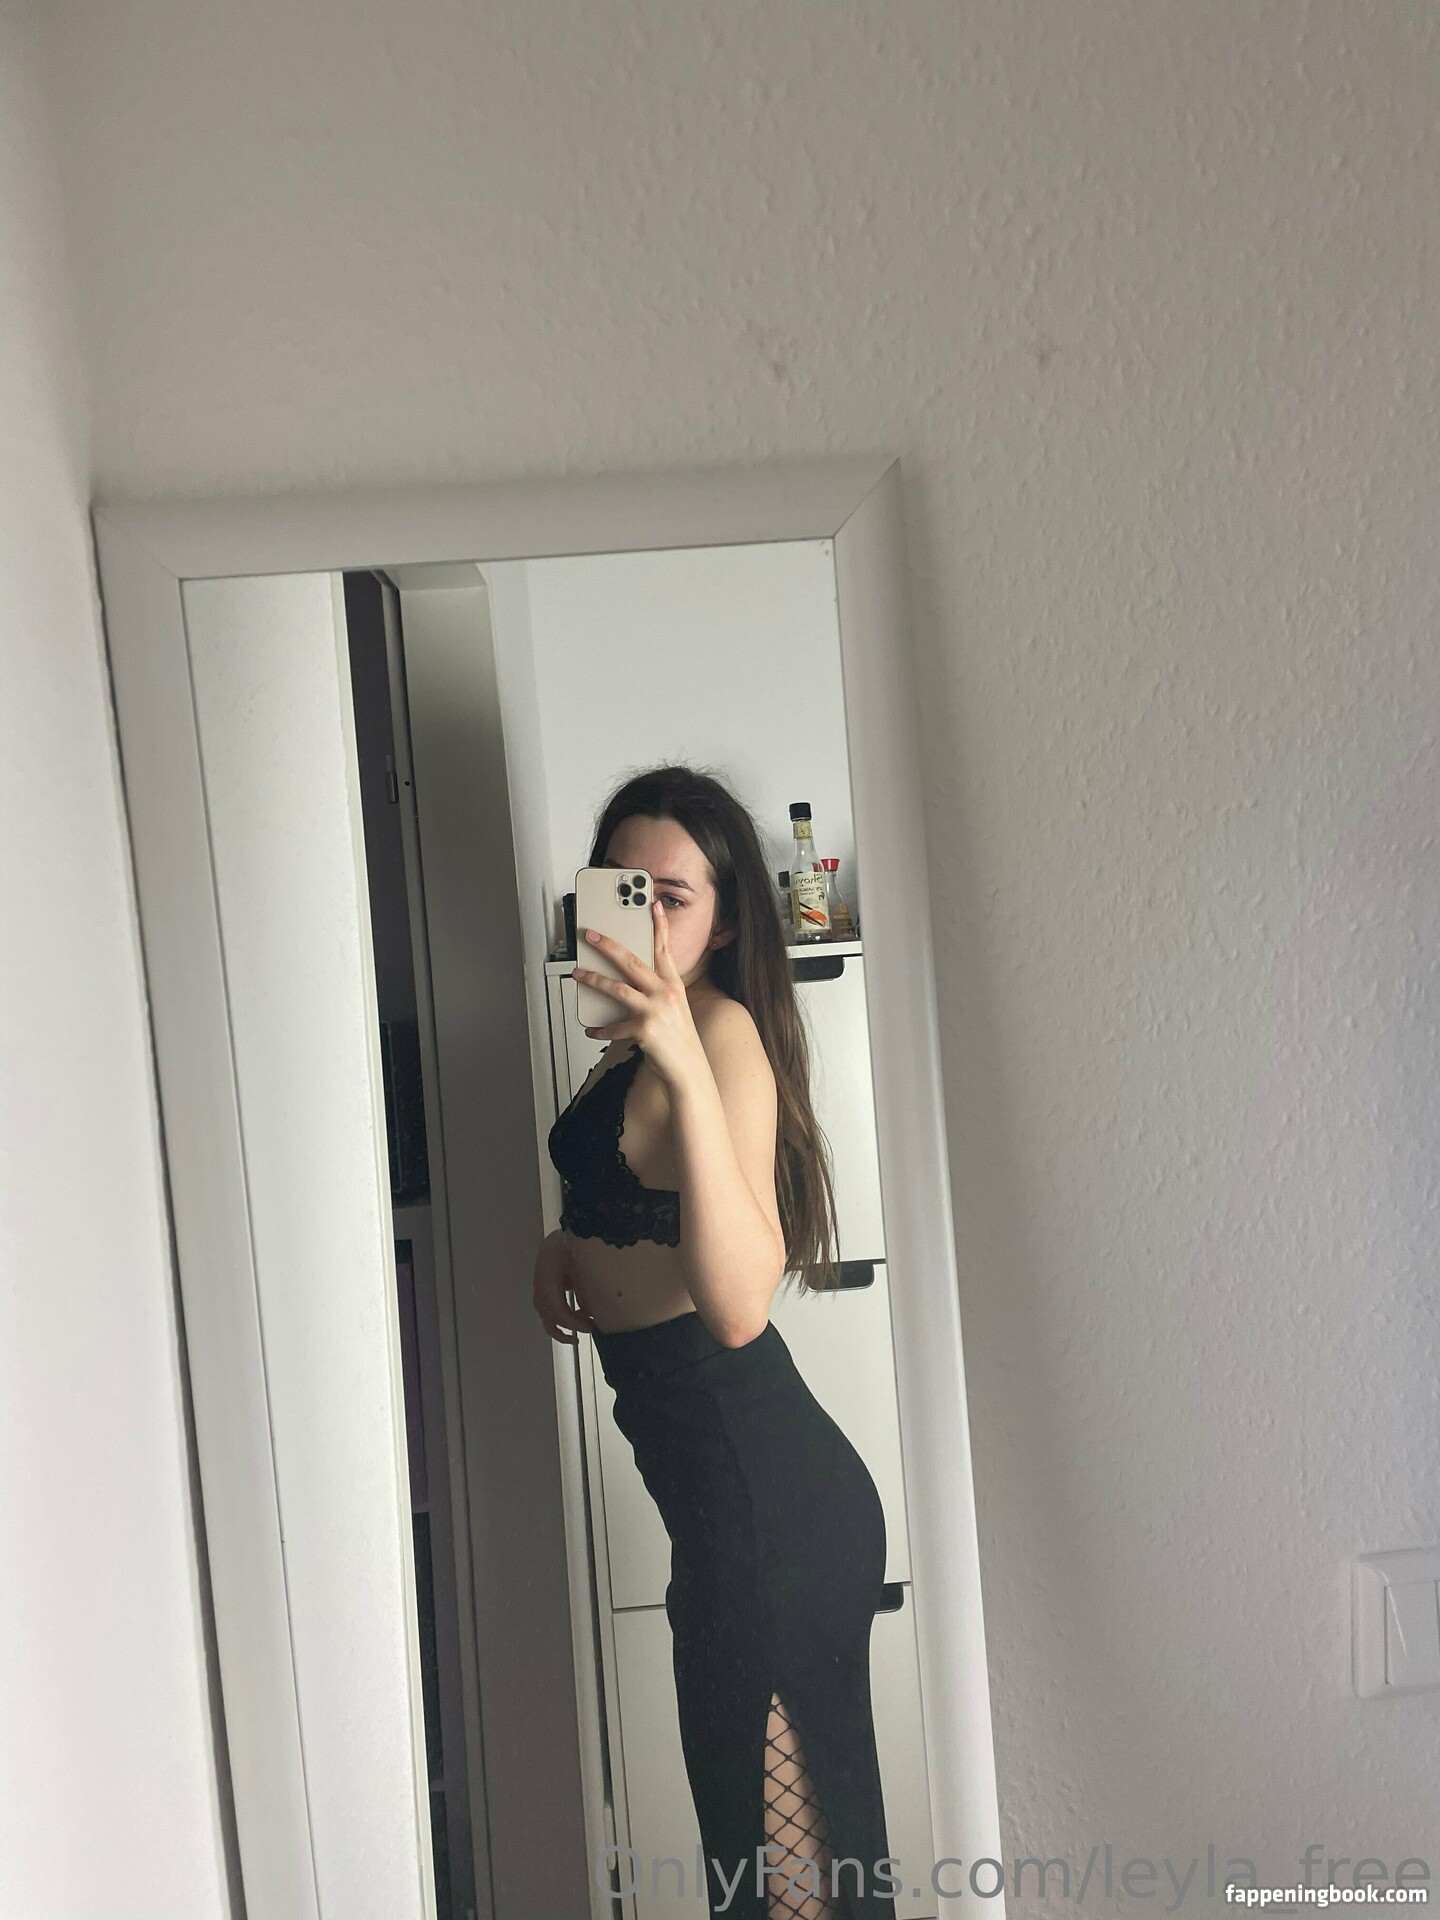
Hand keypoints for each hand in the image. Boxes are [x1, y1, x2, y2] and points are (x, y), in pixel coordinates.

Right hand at [532, 1230, 597, 1345]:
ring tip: (579, 1335)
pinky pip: (549, 1303)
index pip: (553, 1301)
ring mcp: (541, 1277)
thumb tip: (592, 1314)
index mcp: (548, 1267)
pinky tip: (579, 1318)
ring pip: (544, 1308)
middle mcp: (540, 1274)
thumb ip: (588, 1288)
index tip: (590, 1327)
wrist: (581, 1224)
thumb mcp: (589, 1264)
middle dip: (565, 1324)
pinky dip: (561, 1315)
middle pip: (545, 1308)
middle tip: (588, 1330)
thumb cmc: (586, 1242)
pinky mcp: (547, 1280)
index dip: (569, 1319)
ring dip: (560, 1324)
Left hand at [572, 898, 706, 1085]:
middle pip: (632, 962)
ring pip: (617, 988)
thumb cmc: (679, 1038)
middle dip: (608, 946)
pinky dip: (600, 1029)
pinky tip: (591, 1029)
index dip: (659, 926)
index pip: (664, 949)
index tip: (653, 905)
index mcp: (673, 985)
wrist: (689, 1068)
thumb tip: (629, 979)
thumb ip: (656, 991)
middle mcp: (665, 994)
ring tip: (578, 974)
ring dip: (593, 979)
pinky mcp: (643, 1030)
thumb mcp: (675, 1008)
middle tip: (591, 936)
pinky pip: (614, 1026)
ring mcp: (654, 1011)